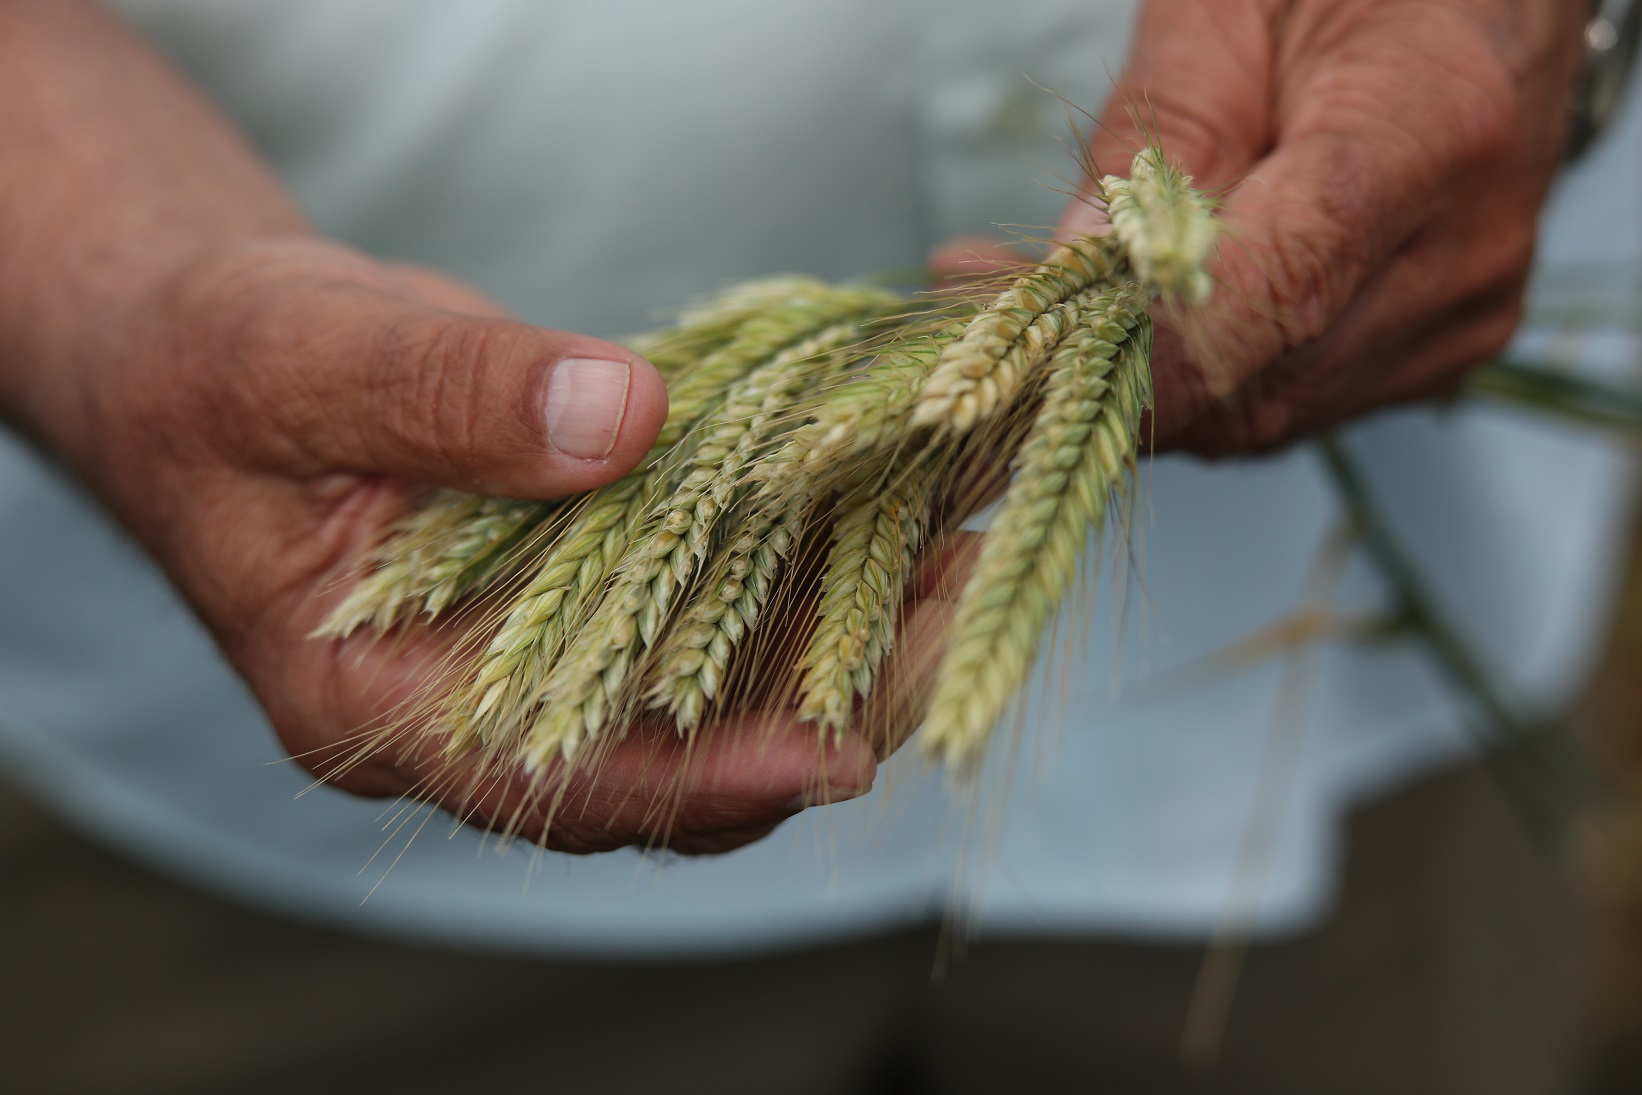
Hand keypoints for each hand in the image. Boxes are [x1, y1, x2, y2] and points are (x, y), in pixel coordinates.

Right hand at [33, 236, 883, 853]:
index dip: (698, 780)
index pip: (557, 786)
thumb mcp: (305, 362)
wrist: (219, 356)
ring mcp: (544, 656)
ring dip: (838, 640)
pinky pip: (712, 606)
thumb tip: (619, 418)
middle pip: (674, 761)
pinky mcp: (591, 590)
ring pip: (715, 691)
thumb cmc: (223, 371)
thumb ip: (446, 396)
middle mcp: (481, 712)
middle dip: (818, 710)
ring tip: (957, 561)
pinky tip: (892, 511)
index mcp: (382, 710)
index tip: (832, 754)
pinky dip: (802, 567)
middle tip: (948, 628)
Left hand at [1063, 0, 1585, 453]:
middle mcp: (1463, 256)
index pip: (1280, 282)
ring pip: (1258, 412)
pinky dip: (1189, 378)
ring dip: (1133, 378)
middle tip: (977, 311)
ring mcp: (1454, 321)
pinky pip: (1282, 404)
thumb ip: (1155, 134)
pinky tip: (1123, 322)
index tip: (1024, 354)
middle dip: (1103, 364)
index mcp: (1435, 131)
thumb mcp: (1227, 9)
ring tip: (1033, 303)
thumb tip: (1076, 266)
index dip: (1145, 341)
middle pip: (1257, 374)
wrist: (1482, 7)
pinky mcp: (1428, 357)